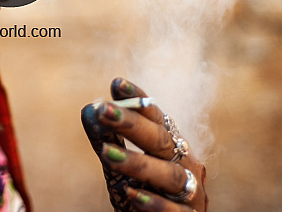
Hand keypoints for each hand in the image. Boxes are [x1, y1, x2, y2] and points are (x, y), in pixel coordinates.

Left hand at [81, 78, 207, 210]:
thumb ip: (107, 142)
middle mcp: (186, 164)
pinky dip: (154, 201)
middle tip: (102, 110)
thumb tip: (89, 109)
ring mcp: (192, 194)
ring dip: (138, 163)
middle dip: (132, 125)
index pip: (156, 118)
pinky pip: (175, 210)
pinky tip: (129, 193)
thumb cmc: (140, 195)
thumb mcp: (119, 168)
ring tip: (106, 154)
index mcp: (171, 146)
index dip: (138, 101)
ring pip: (171, 175)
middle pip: (162, 140)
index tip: (116, 83)